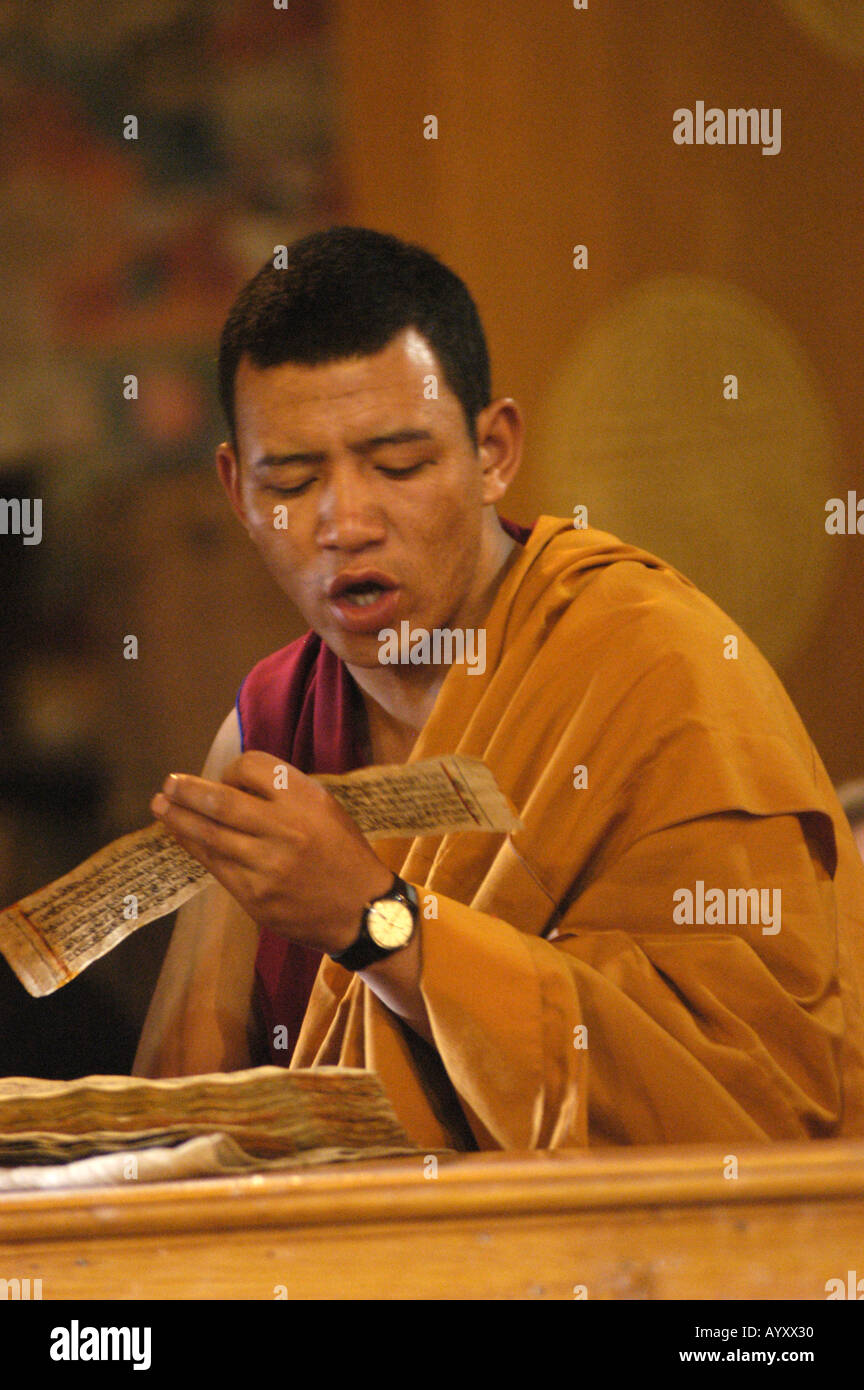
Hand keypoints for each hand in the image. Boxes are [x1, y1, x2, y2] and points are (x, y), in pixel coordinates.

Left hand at [150, 751, 393, 953]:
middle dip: (188, 791)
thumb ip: (286, 793)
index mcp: (306, 800)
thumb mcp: (326, 808)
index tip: (225, 778)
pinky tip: (181, 836)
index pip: (253, 768)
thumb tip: (232, 783)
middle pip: (221, 803)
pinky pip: (215, 865)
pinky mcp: (255, 896)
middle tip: (168, 783)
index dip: (232, 770)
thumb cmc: (343, 853)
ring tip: (161, 806)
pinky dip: (194, 847)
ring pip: (210, 836)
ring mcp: (267, 866)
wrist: (363, 911)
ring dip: (179, 819)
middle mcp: (285, 829)